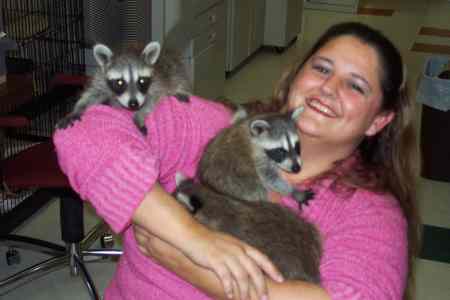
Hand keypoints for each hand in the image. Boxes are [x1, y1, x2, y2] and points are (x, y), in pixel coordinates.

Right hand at [134, 224, 282, 299]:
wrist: (192, 235)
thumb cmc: (210, 241)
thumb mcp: (229, 244)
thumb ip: (240, 253)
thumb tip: (248, 264)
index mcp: (242, 246)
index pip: (262, 258)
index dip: (272, 269)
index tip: (281, 279)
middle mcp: (237, 250)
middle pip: (254, 270)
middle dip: (260, 286)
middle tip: (264, 298)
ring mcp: (227, 255)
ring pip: (241, 277)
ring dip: (245, 291)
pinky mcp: (215, 261)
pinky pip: (226, 277)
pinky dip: (229, 288)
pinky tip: (230, 295)